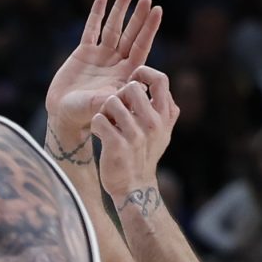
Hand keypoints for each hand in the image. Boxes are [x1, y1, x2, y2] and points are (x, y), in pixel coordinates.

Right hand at [43, 0, 161, 162]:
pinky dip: (97, 13)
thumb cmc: (85, 115)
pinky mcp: (83, 52)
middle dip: (138, 15)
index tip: (157, 10)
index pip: (141, 46)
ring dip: (120, 9)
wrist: (65, 116)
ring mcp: (100, 55)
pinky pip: (91, 29)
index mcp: (125, 73)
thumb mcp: (102, 107)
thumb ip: (113, 97)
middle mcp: (116, 62)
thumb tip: (129, 90)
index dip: (149, 29)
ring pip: (113, 27)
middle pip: (130, 34)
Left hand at [91, 69, 178, 212]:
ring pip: (111, 102)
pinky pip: (99, 120)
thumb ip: (165, 110)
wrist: (134, 188)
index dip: (144, 73)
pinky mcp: (117, 146)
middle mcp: (153, 124)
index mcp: (165, 116)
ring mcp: (136, 135)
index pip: (160, 80)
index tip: (134, 80)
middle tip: (116, 109)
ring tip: (108, 124)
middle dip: (119, 94)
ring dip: (105, 111)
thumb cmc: (145, 156)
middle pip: (132, 87)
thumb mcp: (164, 133)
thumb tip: (162, 86)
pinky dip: (97, 125)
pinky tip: (101, 134)